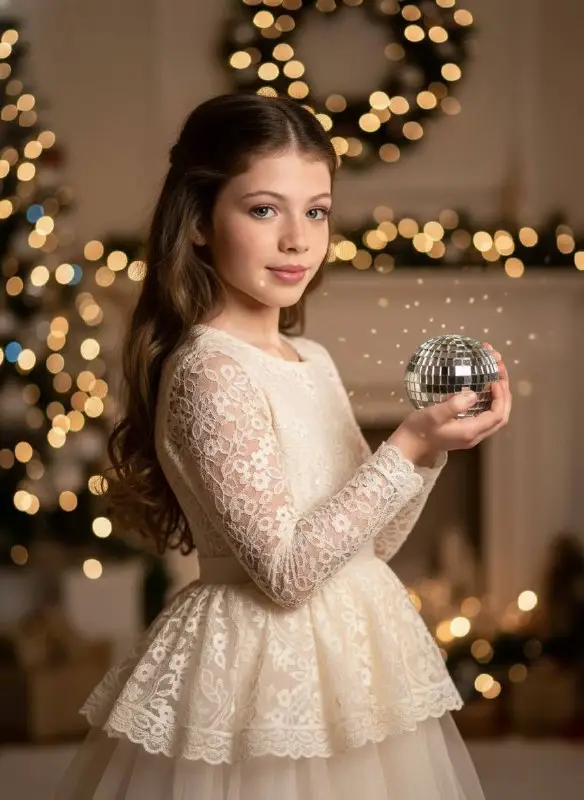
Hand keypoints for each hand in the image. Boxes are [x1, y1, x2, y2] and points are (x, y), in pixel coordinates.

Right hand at [390, 342, 511, 464]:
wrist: (410, 445)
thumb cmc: (419, 429)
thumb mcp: (433, 415)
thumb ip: (454, 405)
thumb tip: (473, 394)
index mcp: (471, 432)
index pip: (497, 415)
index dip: (500, 396)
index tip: (494, 379)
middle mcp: (475, 435)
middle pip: (501, 415)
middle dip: (504, 392)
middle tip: (499, 370)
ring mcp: (471, 433)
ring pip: (495, 414)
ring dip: (499, 394)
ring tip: (495, 373)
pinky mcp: (466, 429)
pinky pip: (486, 414)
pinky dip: (490, 399)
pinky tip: (483, 385)